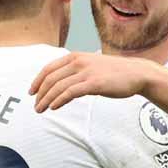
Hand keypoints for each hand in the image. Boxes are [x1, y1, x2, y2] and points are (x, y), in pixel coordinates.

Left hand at [29, 52, 156, 111]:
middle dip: (40, 94)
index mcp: (75, 57)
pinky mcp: (94, 84)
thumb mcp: (90, 65)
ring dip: (46, 100)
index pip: (48, 68)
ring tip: (41, 110)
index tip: (32, 92)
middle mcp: (78, 62)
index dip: (37, 81)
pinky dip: (59, 100)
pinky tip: (54, 107)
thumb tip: (60, 82)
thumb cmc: (113, 72)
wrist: (136, 73)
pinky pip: (71, 92)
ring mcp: (86, 72)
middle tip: (36, 106)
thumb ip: (75, 70)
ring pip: (58, 87)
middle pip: (51, 79)